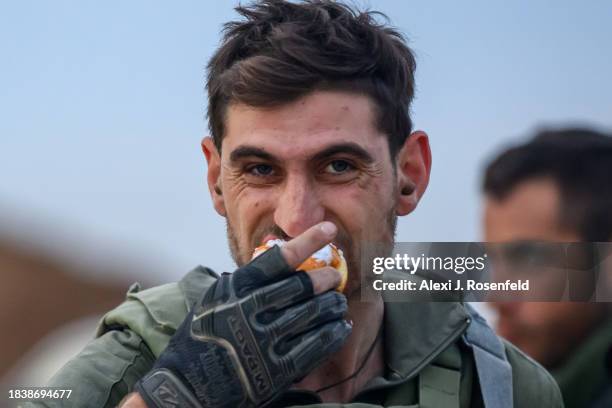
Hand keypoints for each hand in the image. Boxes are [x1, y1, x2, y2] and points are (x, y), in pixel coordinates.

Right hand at [136, 222, 351, 407]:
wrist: (187, 385)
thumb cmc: (205, 334)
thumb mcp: (217, 298)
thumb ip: (248, 279)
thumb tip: (287, 257)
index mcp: (235, 289)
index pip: (279, 259)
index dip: (308, 241)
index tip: (329, 229)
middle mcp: (249, 312)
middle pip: (302, 286)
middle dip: (326, 277)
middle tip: (334, 276)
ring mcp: (264, 342)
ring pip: (314, 314)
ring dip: (333, 304)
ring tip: (338, 300)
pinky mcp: (276, 371)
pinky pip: (316, 346)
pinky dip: (334, 333)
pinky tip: (340, 326)